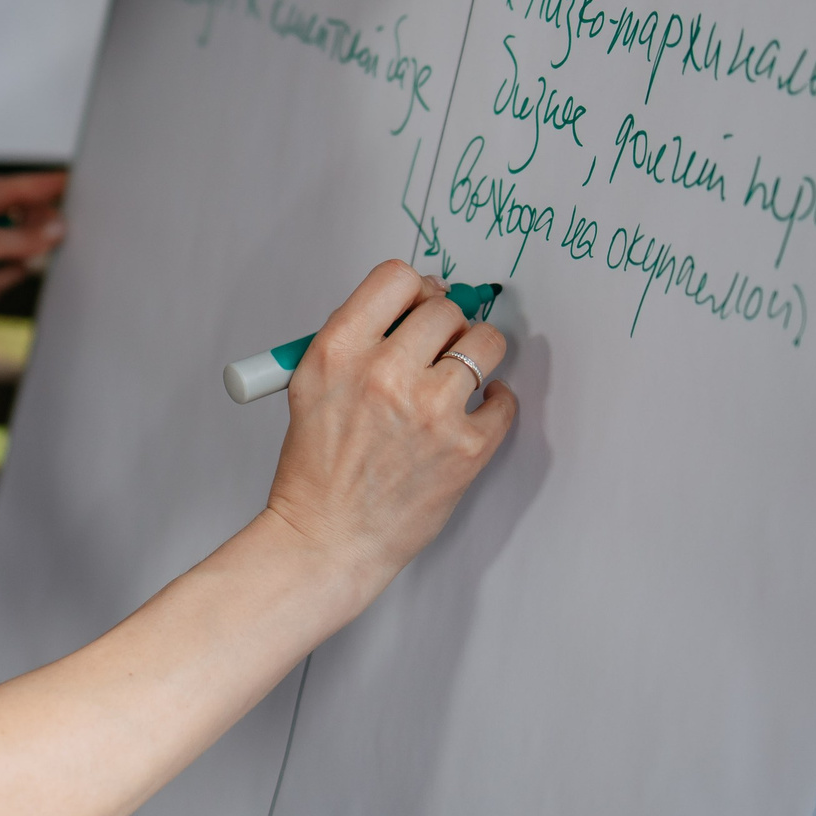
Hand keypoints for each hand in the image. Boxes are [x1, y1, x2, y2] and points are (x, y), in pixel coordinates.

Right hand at [261, 260, 517, 598]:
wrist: (327, 539)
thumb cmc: (318, 470)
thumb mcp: (311, 385)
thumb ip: (356, 339)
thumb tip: (413, 306)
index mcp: (340, 350)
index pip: (396, 277)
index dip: (414, 288)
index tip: (421, 304)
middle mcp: (384, 372)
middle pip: (445, 308)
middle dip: (446, 325)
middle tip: (440, 348)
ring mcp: (429, 409)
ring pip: (484, 343)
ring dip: (477, 355)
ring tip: (463, 374)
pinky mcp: (465, 447)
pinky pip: (505, 399)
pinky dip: (495, 403)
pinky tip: (473, 412)